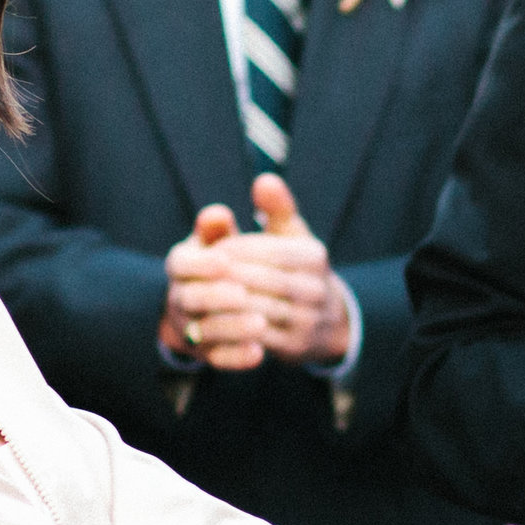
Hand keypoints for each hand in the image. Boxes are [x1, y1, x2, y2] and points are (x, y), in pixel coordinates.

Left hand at [158, 174, 354, 369]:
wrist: (329, 321)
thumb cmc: (299, 269)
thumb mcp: (293, 237)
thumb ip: (277, 209)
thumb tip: (265, 179)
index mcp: (313, 256)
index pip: (266, 249)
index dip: (234, 249)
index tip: (208, 251)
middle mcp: (315, 287)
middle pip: (259, 279)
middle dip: (224, 277)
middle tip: (195, 275)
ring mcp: (307, 318)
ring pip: (257, 308)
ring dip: (224, 303)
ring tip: (197, 296)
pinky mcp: (296, 345)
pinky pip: (258, 336)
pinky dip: (232, 327)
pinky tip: (210, 320)